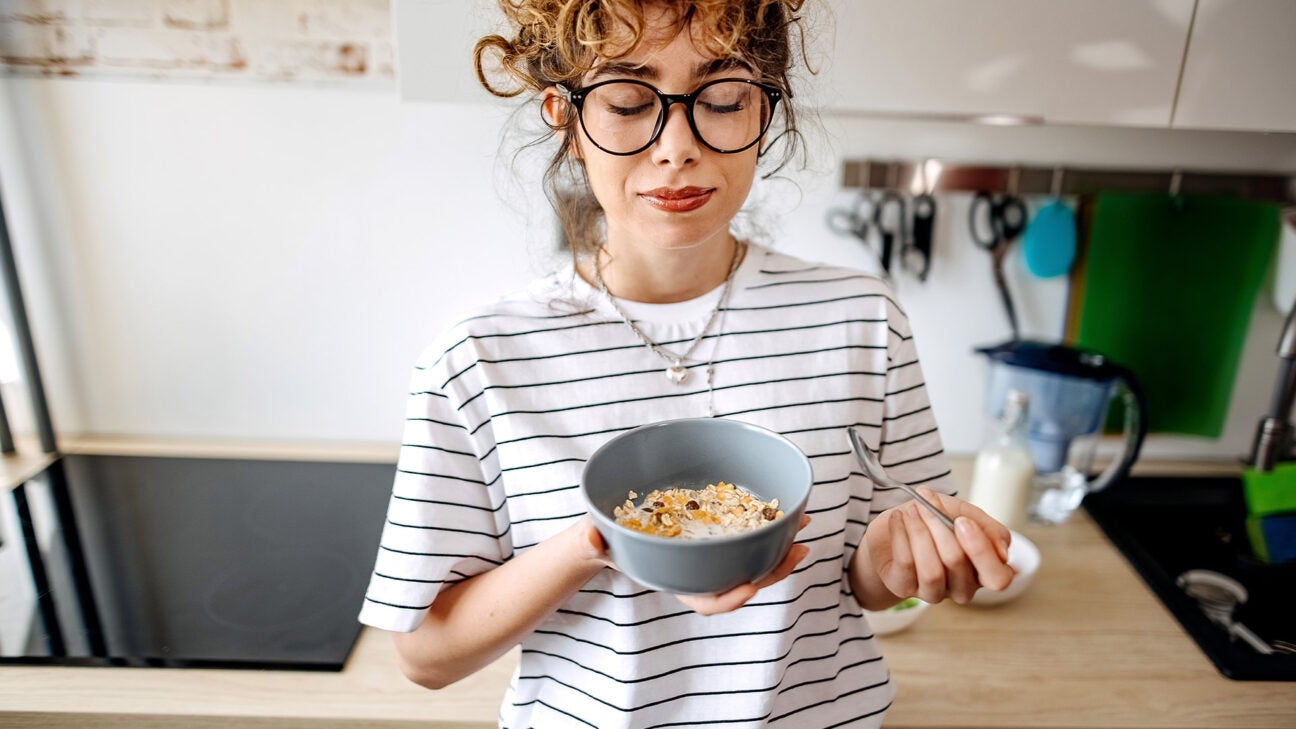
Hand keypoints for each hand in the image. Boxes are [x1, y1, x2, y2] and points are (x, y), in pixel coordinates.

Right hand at [579, 515, 812, 615]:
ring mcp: (709, 555)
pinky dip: (768, 527)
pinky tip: (785, 511)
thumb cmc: (599, 541)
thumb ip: (590, 542)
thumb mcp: (592, 541)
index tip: (748, 587)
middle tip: (799, 551)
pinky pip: (746, 537)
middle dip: (772, 571)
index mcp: (673, 580)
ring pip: (750, 561)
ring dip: (779, 549)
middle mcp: (697, 572)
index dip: (729, 599)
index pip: (706, 601)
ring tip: (803, 528)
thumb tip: (591, 537)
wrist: (605, 531)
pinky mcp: (715, 534)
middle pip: (740, 581)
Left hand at [865, 488, 1013, 604]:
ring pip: (931, 570)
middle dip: (940, 525)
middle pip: (957, 563)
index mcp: (983, 571)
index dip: (981, 551)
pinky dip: (900, 534)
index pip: (997, 578)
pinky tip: (898, 519)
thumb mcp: (966, 514)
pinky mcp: (904, 587)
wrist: (898, 524)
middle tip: (928, 500)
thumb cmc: (935, 521)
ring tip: (913, 509)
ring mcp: (932, 591)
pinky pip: (905, 564)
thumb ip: (989, 528)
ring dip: (919, 531)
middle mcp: (961, 587)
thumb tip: (1003, 551)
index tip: (962, 520)